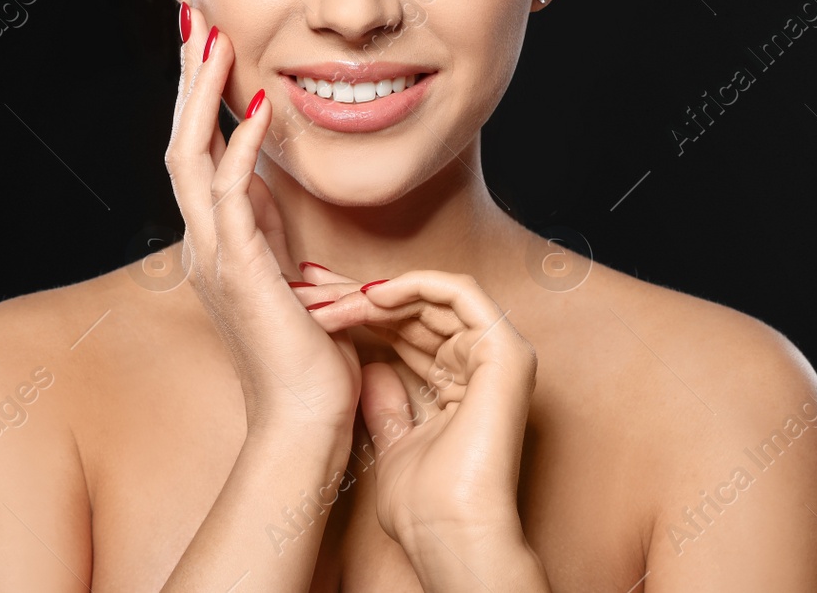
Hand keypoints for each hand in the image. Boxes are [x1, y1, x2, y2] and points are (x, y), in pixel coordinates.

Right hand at [164, 15, 360, 437]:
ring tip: (214, 42)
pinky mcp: (239, 271)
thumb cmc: (312, 354)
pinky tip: (264, 105)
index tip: (212, 46)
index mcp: (219, 242)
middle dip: (189, 81)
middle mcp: (205, 243)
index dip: (201, 98)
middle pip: (181, 142)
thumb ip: (276, 230)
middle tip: (197, 22)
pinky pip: (229, 195)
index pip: (199, 152)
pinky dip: (243, 146)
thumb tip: (276, 190)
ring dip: (202, 97)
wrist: (310, 419)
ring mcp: (215, 256)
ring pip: (189, 157)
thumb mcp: (293, 273)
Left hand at [294, 263, 538, 549]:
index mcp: (463, 383)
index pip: (409, 329)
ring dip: (378, 292)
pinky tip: (373, 296)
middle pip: (417, 309)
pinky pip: (460, 293)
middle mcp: (483, 363)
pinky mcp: (504, 350)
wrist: (449, 532)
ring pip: (433, 296)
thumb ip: (387, 401)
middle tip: (312, 287)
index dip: (362, 312)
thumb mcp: (394, 439)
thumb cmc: (425, 505)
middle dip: (359, 295)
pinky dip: (416, 285)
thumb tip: (368, 368)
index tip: (314, 303)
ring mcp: (499, 354)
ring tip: (333, 301)